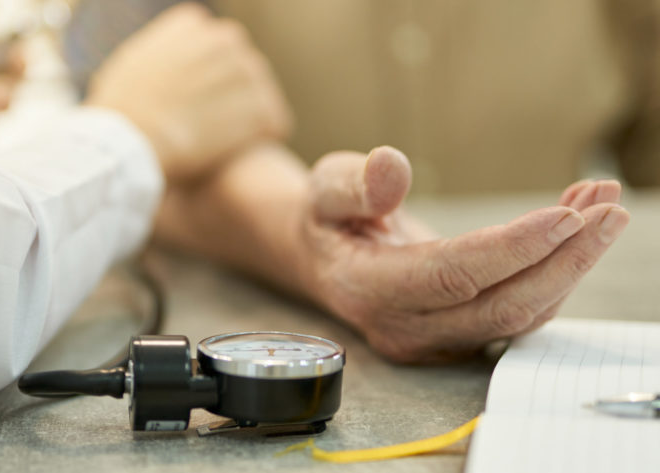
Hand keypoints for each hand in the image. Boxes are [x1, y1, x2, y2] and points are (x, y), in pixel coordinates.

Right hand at [86, 2, 290, 181]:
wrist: (127, 141)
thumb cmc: (119, 112)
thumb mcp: (133, 64)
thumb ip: (164, 56)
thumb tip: (170, 65)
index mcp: (193, 24)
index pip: (218, 49)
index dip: (207, 81)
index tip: (190, 106)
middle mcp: (225, 38)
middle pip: (243, 72)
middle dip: (232, 99)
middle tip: (207, 130)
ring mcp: (247, 71)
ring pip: (262, 97)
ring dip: (248, 121)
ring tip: (217, 144)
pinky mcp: (261, 107)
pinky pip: (276, 123)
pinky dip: (262, 141)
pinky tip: (235, 154)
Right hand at [297, 147, 628, 362]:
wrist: (327, 261)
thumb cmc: (328, 219)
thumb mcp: (325, 188)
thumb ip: (354, 184)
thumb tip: (392, 170)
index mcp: (366, 288)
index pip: (451, 276)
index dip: (512, 249)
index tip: (567, 214)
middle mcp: (404, 326)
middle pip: (501, 307)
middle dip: (564, 259)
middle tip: (609, 207)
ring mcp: (435, 340)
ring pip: (520, 314)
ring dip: (571, 264)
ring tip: (604, 206)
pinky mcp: (460, 337)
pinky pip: (519, 311)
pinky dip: (556, 272)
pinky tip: (577, 229)